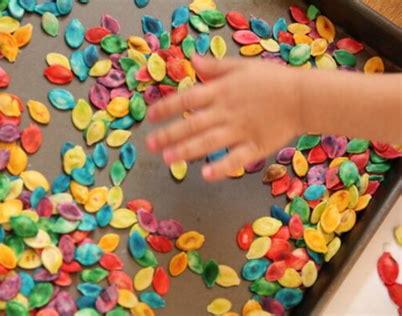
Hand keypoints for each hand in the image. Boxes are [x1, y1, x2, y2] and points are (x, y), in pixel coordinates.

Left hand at [146, 55, 303, 181]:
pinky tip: (206, 175)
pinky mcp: (255, 146)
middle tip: (150, 144)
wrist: (304, 97)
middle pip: (193, 123)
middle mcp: (227, 112)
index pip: (188, 99)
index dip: (167, 107)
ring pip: (209, 142)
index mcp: (222, 91)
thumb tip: (193, 61)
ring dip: (187, 150)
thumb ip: (216, 68)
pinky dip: (221, 167)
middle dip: (169, 134)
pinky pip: (236, 159)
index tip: (150, 116)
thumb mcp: (242, 67)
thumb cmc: (271, 80)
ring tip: (168, 159)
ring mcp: (240, 130)